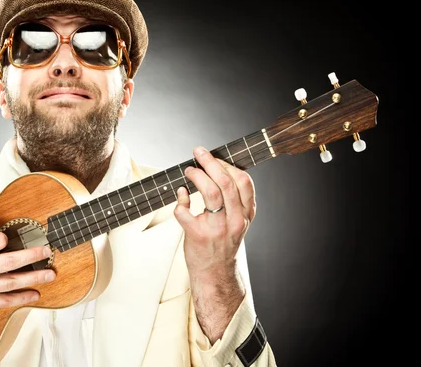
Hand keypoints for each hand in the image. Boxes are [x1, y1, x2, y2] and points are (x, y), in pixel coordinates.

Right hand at [0, 227, 54, 321]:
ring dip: (34, 277)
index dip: (4, 236)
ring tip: (50, 273)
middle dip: (32, 255)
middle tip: (46, 251)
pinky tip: (34, 294)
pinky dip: (21, 299)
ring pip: (11, 282)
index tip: (5, 237)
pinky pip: (3, 302)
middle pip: (9, 261)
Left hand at [173, 146, 254, 340]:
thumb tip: (217, 170)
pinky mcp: (197, 236)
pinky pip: (185, 211)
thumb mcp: (238, 222)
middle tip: (198, 153)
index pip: (243, 182)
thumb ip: (234, 201)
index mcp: (245, 214)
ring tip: (189, 171)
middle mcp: (234, 220)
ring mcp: (217, 229)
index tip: (215, 156)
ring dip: (197, 177)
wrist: (215, 274)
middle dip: (210, 162)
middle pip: (226, 183)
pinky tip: (180, 195)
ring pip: (210, 193)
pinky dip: (180, 199)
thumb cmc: (223, 244)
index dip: (227, 164)